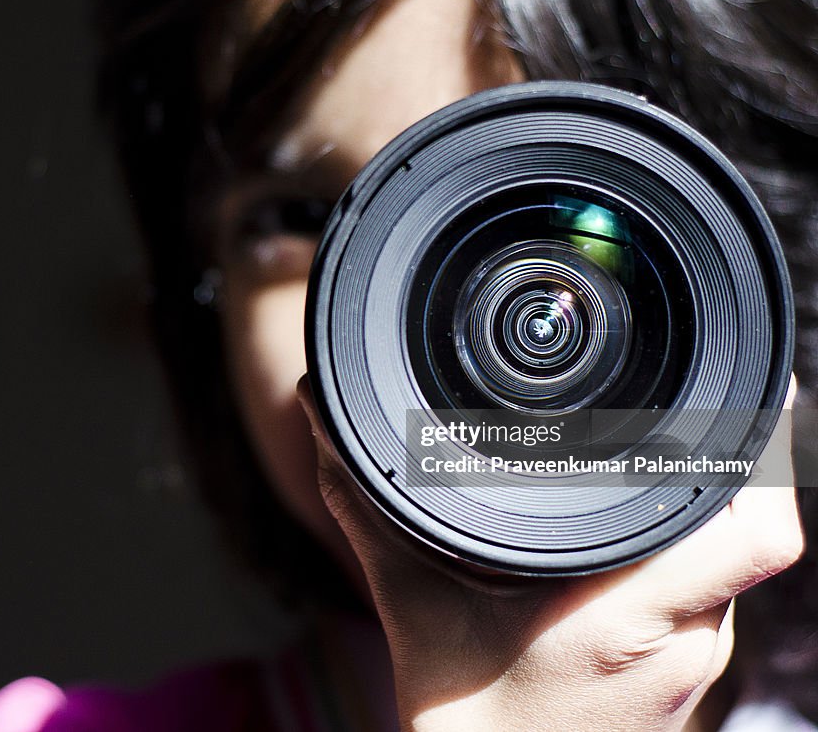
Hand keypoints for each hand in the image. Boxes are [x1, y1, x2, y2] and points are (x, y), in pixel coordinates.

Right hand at [297, 376, 802, 731]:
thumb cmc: (466, 717)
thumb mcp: (409, 604)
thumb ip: (366, 509)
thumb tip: (322, 424)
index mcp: (629, 616)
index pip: (754, 534)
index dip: (768, 454)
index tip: (756, 391)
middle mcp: (686, 638)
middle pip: (749, 525)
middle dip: (731, 455)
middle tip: (698, 396)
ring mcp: (696, 660)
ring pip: (733, 556)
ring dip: (706, 499)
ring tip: (659, 453)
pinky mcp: (687, 668)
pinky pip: (715, 585)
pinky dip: (690, 536)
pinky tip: (639, 517)